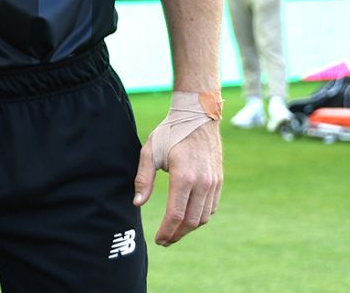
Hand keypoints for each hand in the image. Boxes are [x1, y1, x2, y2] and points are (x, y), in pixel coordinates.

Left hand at [133, 119, 222, 245]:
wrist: (198, 116)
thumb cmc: (170, 132)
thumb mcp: (149, 151)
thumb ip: (143, 179)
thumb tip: (137, 203)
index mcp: (184, 176)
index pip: (176, 214)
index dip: (167, 231)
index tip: (158, 240)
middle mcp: (203, 183)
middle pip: (191, 221)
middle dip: (177, 234)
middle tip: (164, 241)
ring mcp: (214, 183)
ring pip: (203, 217)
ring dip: (188, 228)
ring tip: (174, 232)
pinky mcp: (219, 181)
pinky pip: (211, 207)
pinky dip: (200, 217)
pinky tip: (187, 218)